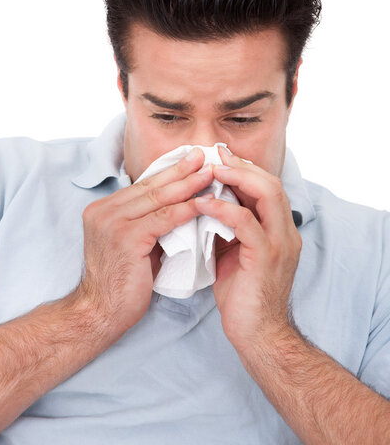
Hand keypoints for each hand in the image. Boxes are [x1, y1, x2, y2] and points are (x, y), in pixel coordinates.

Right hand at [78, 147, 212, 340]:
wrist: (100, 314)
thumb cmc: (122, 283)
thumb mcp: (133, 244)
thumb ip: (148, 223)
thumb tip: (178, 206)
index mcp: (104, 209)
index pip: (142, 186)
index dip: (169, 172)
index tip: (191, 161)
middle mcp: (104, 211)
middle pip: (150, 186)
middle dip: (180, 170)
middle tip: (203, 155)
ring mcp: (112, 223)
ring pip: (158, 198)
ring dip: (187, 184)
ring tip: (209, 173)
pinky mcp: (125, 238)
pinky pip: (163, 219)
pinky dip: (187, 209)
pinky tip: (205, 202)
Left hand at [194, 146, 301, 353]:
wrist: (257, 334)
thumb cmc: (243, 294)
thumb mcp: (236, 252)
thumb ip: (229, 227)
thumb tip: (206, 203)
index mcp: (280, 229)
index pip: (268, 187)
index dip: (245, 169)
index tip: (220, 156)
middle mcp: (286, 232)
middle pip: (271, 183)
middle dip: (241, 166)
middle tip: (214, 155)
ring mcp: (280, 243)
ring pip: (267, 194)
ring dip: (237, 178)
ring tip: (211, 170)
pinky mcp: (266, 257)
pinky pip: (246, 223)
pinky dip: (224, 208)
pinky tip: (203, 203)